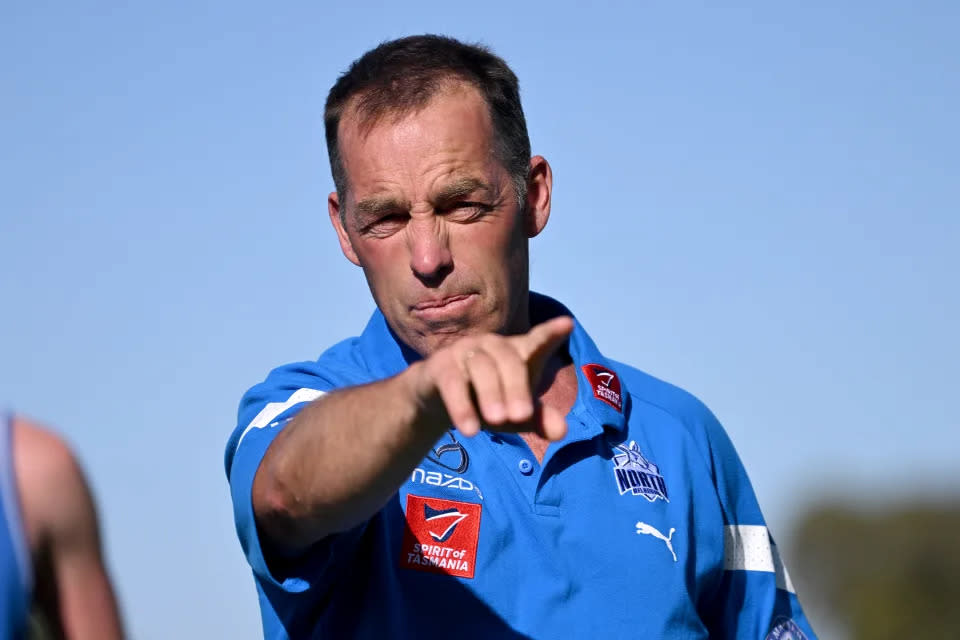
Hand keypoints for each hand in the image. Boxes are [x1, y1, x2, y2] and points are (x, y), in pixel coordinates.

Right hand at [410, 316, 574, 439]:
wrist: (437, 400)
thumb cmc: (486, 400)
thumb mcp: (514, 414)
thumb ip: (538, 419)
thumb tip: (562, 432)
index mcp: (517, 353)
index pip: (537, 340)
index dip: (550, 333)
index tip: (566, 324)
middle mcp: (493, 346)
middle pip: (510, 360)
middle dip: (517, 387)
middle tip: (523, 416)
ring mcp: (465, 350)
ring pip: (482, 367)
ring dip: (491, 394)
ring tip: (498, 421)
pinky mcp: (441, 364)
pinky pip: (452, 382)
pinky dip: (462, 406)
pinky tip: (470, 429)